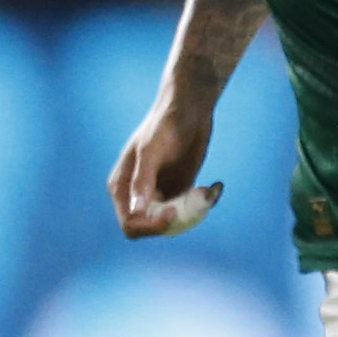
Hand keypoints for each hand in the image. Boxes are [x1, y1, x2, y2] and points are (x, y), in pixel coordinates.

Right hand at [109, 89, 222, 238]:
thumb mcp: (152, 151)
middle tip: (196, 200)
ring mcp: (162, 193)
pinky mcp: (182, 189)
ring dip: (196, 212)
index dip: (151, 226)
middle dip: (178, 221)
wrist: (189, 109)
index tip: (174, 212)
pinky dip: (206, 202)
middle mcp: (140, 195)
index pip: (131, 224)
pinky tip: (215, 186)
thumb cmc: (164, 124)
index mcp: (122, 188)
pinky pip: (193, 208)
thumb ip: (143, 181)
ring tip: (208, 190)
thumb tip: (137, 210)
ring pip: (178, 221)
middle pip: (154, 227)